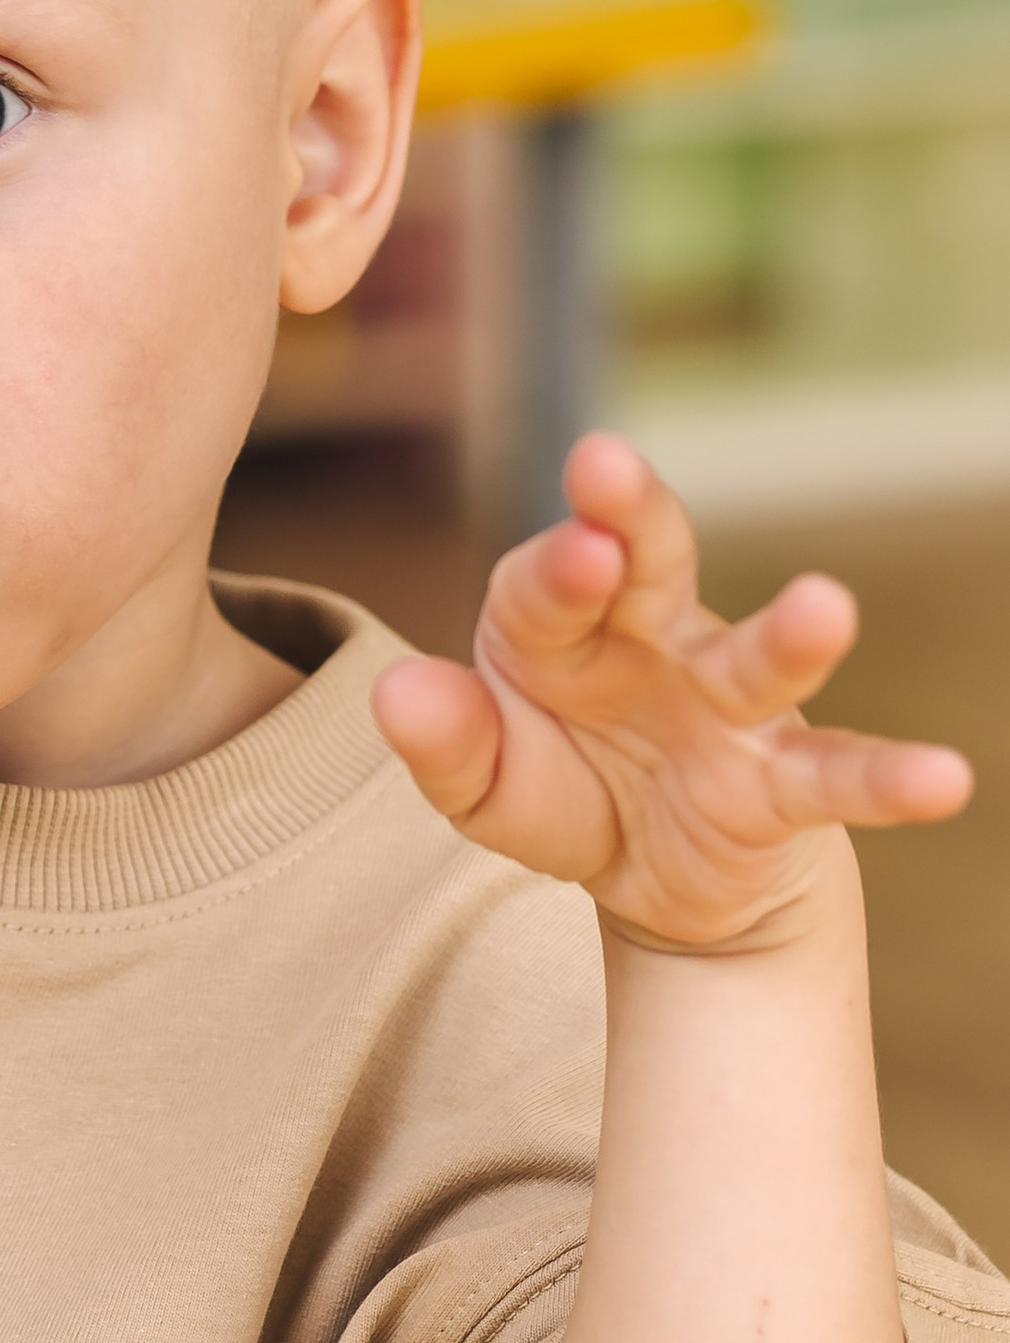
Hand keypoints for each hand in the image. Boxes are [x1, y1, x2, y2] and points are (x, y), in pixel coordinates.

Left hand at [373, 432, 972, 949]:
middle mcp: (647, 639)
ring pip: (755, 658)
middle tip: (612, 469)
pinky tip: (946, 779)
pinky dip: (890, 779)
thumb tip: (397, 691)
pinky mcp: (779, 783)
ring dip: (790, 634)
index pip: (544, 582)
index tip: (572, 550)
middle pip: (646, 560)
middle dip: (631, 516)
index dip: (555, 567)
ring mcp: (723, 704)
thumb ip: (443, 740)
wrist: (648, 874)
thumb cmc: (557, 791)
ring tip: (826, 605)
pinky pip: (838, 776)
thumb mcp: (482, 782)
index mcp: (555, 624)